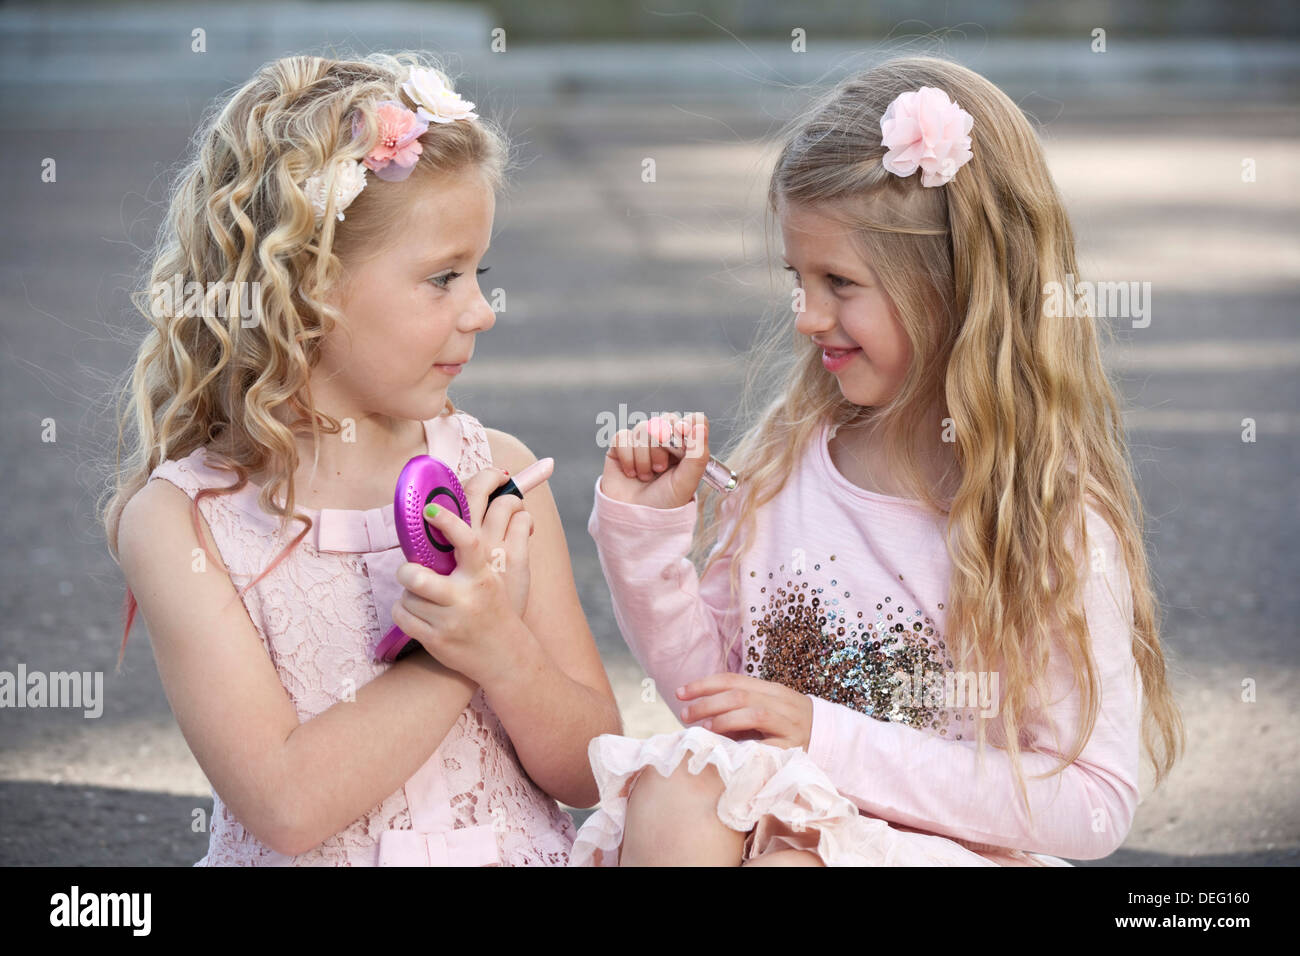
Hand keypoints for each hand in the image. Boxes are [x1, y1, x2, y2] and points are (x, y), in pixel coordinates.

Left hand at [392, 468, 533, 685]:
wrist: (504, 656)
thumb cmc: (494, 608)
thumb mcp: (497, 576)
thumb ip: (477, 549)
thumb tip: (456, 514)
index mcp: (482, 575)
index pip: (467, 541)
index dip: (448, 522)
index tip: (430, 510)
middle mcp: (466, 597)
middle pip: (418, 577)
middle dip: (407, 571)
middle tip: (411, 570)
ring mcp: (449, 621)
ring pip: (407, 596)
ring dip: (409, 595)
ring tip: (422, 596)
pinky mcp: (435, 641)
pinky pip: (402, 617)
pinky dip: (405, 612)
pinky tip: (419, 613)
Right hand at [599, 411, 710, 509]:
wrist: (634, 520)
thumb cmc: (664, 504)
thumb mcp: (686, 483)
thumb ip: (697, 456)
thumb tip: (700, 426)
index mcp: (687, 449)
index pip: (692, 420)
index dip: (687, 423)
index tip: (682, 434)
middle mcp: (665, 442)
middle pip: (666, 419)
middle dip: (662, 443)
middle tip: (661, 468)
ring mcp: (642, 444)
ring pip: (643, 428)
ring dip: (644, 456)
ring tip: (646, 476)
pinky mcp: (620, 447)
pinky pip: (622, 436)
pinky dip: (627, 456)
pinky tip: (631, 473)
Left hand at [677, 673, 813, 750]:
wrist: (831, 740)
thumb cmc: (787, 726)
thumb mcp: (766, 709)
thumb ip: (739, 706)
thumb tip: (698, 710)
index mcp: (771, 689)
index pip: (733, 680)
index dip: (704, 684)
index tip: (680, 693)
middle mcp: (781, 702)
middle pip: (739, 695)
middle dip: (708, 703)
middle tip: (686, 714)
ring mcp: (789, 724)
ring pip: (753, 713)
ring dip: (724, 719)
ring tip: (704, 728)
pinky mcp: (793, 747)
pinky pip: (767, 743)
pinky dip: (746, 744)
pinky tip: (730, 748)